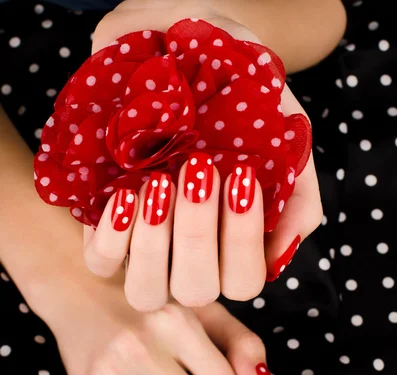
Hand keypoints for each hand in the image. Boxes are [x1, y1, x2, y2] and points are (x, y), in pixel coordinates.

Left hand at [83, 0, 322, 310]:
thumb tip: (280, 252)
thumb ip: (298, 201)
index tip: (242, 177)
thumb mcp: (286, 143)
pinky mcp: (107, 231)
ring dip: (154, 243)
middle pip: (196, 290)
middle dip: (197, 235)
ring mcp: (147, 250)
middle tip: (200, 169)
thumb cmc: (242, 103)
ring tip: (160, 183)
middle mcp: (191, 258)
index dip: (241, 243)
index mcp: (234, 248)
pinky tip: (126, 194)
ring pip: (146, 290)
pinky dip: (113, 236)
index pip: (243, 282)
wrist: (186, 49)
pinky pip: (101, 263)